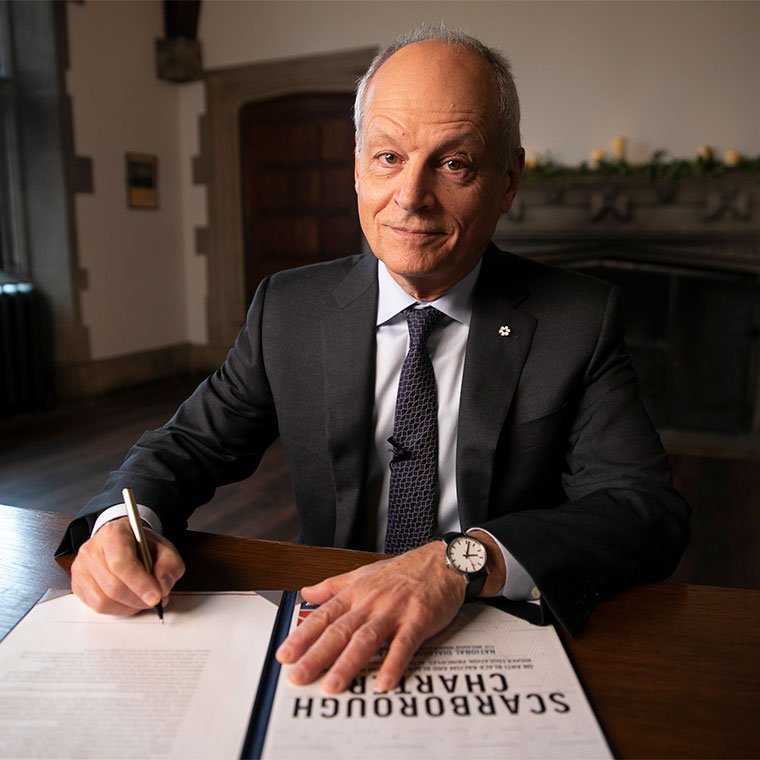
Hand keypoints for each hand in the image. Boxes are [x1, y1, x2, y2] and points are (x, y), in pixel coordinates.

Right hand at [71, 516, 184, 614]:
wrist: (123, 542)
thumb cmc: (141, 546)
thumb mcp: (164, 548)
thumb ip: (169, 564)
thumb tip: (162, 585)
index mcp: (113, 534)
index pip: (121, 563)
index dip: (140, 583)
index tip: (156, 596)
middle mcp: (91, 550)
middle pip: (113, 586)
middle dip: (138, 599)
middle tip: (156, 600)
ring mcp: (81, 568)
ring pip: (103, 600)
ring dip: (129, 607)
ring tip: (144, 600)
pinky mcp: (77, 585)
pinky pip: (97, 607)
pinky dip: (118, 609)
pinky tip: (129, 601)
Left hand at [275, 541, 465, 693]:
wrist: (441, 562)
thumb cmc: (403, 571)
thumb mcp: (363, 573)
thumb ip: (333, 586)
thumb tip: (306, 592)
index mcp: (356, 593)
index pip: (323, 617)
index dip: (302, 636)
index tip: (284, 655)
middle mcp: (371, 602)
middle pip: (339, 631)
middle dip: (316, 656)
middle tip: (298, 677)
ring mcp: (394, 611)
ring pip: (366, 639)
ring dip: (348, 663)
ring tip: (333, 685)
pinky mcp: (418, 620)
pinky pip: (404, 644)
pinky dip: (393, 663)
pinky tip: (384, 682)